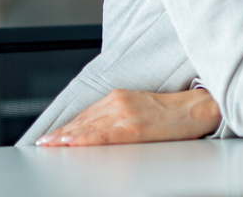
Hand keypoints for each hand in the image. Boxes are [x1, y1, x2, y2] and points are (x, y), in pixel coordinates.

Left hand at [36, 88, 221, 146]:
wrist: (198, 109)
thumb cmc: (173, 112)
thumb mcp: (140, 108)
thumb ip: (118, 116)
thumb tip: (98, 130)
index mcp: (119, 97)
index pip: (86, 115)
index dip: (67, 127)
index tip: (51, 136)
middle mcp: (119, 102)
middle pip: (83, 121)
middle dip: (63, 134)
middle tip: (44, 144)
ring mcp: (125, 114)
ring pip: (89, 128)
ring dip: (67, 137)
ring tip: (50, 145)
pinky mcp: (134, 128)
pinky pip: (104, 136)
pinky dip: (84, 140)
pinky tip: (72, 143)